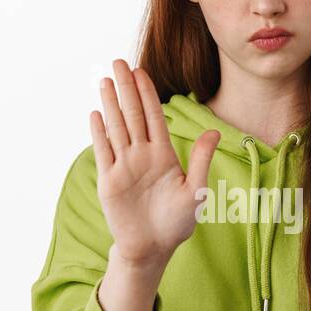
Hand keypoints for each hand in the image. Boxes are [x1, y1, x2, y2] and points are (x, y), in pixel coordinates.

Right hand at [91, 59, 219, 268]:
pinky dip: (99, 133)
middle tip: (118, 62)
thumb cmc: (176, 222)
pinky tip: (96, 113)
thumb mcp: (195, 191)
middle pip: (132, 115)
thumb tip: (215, 131)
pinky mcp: (109, 180)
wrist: (152, 248)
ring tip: (105, 80)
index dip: (147, 93)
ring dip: (110, 104)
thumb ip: (201, 160)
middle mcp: (142, 155)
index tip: (141, 70)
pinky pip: (103, 151)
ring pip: (116, 127)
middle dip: (126, 88)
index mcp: (163, 154)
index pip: (153, 116)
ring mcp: (124, 166)